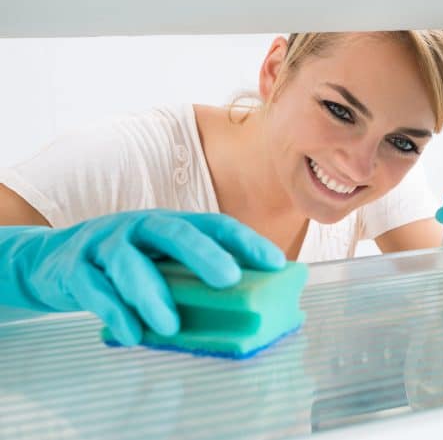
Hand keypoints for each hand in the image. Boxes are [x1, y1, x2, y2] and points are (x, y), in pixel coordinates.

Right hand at [0, 209, 285, 344]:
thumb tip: (247, 306)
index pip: (213, 225)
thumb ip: (191, 277)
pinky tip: (133, 333)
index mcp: (169, 225)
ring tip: (171, 326)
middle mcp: (139, 227)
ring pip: (129, 263)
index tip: (276, 262)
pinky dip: (114, 313)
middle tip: (229, 279)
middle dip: (203, 254)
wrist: (51, 261)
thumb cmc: (122, 266)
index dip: (245, 241)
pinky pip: (95, 290)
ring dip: (152, 294)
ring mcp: (105, 245)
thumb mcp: (158, 262)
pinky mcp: (75, 269)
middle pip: (174, 233)